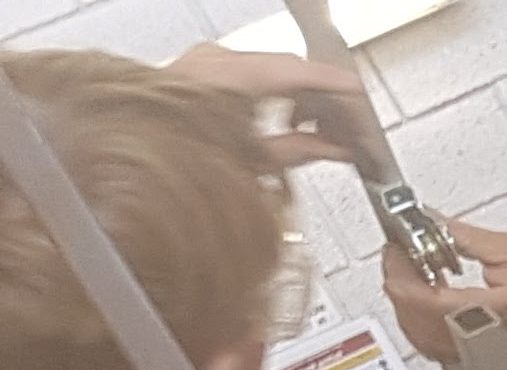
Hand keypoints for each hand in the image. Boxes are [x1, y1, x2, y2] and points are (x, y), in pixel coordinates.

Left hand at [168, 44, 377, 170]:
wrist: (136, 160)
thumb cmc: (178, 160)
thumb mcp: (253, 161)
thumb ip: (303, 149)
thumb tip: (335, 149)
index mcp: (235, 77)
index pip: (304, 72)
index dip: (339, 88)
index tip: (360, 100)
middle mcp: (219, 61)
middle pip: (291, 70)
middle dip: (322, 100)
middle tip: (345, 128)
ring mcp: (207, 61)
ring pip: (272, 70)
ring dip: (298, 98)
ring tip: (313, 130)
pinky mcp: (199, 69)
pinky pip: (250, 73)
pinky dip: (273, 93)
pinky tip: (281, 119)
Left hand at [382, 220, 506, 358]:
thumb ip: (461, 237)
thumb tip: (428, 224)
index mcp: (499, 309)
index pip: (427, 300)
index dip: (400, 273)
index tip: (395, 251)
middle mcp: (494, 337)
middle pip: (418, 323)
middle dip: (400, 287)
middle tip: (398, 258)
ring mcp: (490, 350)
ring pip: (424, 340)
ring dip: (408, 307)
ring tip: (412, 277)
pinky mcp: (491, 354)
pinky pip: (440, 349)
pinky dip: (423, 325)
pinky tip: (427, 302)